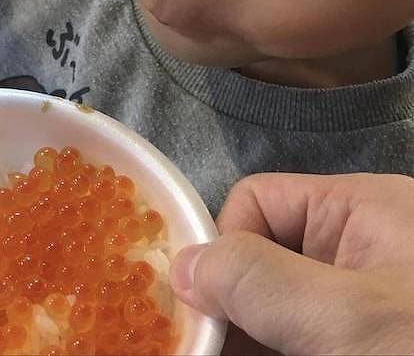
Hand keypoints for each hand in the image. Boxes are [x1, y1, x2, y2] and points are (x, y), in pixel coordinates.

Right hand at [170, 173, 413, 354]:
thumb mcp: (348, 316)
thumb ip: (256, 279)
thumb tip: (181, 265)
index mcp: (361, 210)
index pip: (258, 202)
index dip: (222, 248)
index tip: (204, 310)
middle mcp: (356, 251)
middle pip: (258, 260)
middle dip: (227, 306)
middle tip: (198, 349)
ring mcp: (358, 305)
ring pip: (273, 310)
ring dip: (241, 337)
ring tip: (211, 353)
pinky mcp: (357, 340)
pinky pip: (296, 337)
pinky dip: (268, 348)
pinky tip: (243, 354)